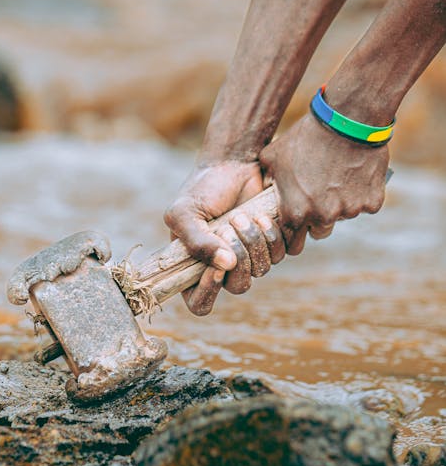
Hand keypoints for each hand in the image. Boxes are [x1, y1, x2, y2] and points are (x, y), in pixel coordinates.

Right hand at [164, 160, 285, 314]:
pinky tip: (263, 216)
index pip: (199, 302)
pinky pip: (282, 254)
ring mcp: (249, 256)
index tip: (215, 268)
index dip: (208, 293)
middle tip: (229, 226)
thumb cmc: (202, 188)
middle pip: (238, 287)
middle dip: (239, 258)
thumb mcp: (185, 212)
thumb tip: (225, 265)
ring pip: (261, 270)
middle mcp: (222, 267)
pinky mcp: (271, 242)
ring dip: (254, 241)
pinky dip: (273, 235)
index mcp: (194, 267)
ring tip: (243, 215)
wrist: (232, 163)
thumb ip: (197, 242)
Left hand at [259, 113, 388, 254]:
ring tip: (339, 177)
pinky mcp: (372, 202)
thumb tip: (265, 189)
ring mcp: (349, 211)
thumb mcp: (272, 156)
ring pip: (344, 216)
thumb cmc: (305, 137)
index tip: (299, 219)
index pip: (293, 240)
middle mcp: (322, 218)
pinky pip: (366, 205)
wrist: (346, 120)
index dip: (295, 230)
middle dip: (319, 218)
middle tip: (321, 195)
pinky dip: (363, 194)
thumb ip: (267, 180)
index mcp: (295, 212)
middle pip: (320, 231)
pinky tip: (357, 174)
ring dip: (342, 204)